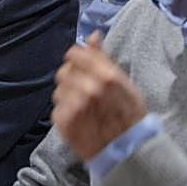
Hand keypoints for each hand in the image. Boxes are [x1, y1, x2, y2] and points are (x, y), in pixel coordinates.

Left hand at [51, 32, 146, 160]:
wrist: (128, 150)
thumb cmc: (129, 114)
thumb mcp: (124, 82)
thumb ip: (103, 58)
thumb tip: (92, 35)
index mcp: (106, 75)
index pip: (74, 53)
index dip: (77, 59)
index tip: (82, 67)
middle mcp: (88, 88)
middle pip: (64, 71)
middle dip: (72, 78)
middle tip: (85, 90)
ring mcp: (74, 106)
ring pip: (59, 89)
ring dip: (68, 94)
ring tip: (84, 106)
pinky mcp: (63, 121)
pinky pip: (57, 106)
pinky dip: (66, 110)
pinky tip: (80, 117)